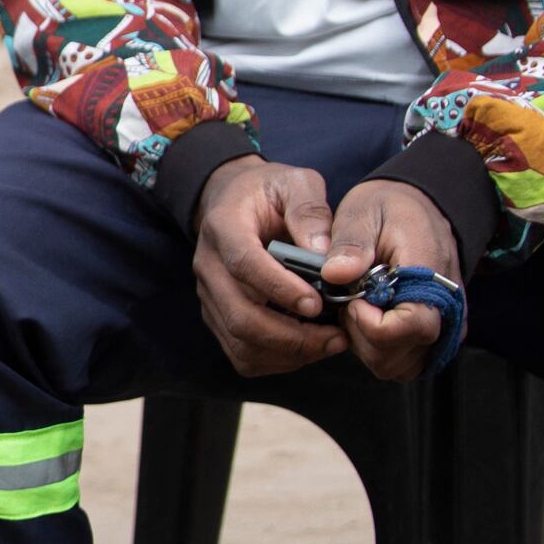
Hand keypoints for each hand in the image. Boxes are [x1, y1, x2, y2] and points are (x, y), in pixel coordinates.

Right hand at [191, 156, 347, 377]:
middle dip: (291, 336)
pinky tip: (309, 348)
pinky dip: (277, 360)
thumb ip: (311, 211)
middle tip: (335, 337)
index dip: (279, 289)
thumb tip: (326, 255)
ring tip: (329, 344)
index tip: (317, 303)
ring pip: (240, 342)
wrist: (233, 200)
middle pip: (239, 316)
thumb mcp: (296, 182)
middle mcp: (208, 265)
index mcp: (223, 226)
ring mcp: (209, 295)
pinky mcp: (218, 316)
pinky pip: (242, 354)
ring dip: (287, 353)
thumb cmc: (269, 192)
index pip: (243, 265)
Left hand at [328, 178, 463, 383]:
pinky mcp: (435, 336)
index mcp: (431, 275)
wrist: (419, 208)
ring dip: (368, 347)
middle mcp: (447, 309)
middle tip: (349, 301)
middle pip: (400, 355)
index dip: (370, 323)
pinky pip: (405, 363)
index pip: (411, 326)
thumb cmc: (391, 208)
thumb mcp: (364, 212)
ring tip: (357, 308)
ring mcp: (444, 326)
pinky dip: (379, 351)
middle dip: (362, 335)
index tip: (351, 299)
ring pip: (400, 367)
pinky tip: (367, 320)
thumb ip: (351, 243)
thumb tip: (335, 273)